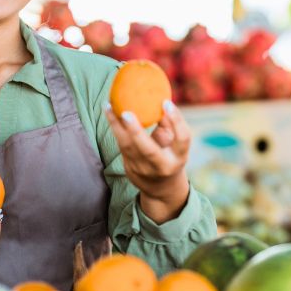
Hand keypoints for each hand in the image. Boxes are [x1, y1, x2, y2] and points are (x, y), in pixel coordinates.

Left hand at [106, 100, 190, 222]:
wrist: (161, 189)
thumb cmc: (171, 156)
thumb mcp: (177, 144)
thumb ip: (170, 125)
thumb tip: (159, 101)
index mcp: (179, 157)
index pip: (182, 139)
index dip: (176, 120)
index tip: (166, 102)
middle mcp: (161, 166)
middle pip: (149, 150)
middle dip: (136, 132)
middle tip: (125, 113)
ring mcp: (143, 169)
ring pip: (127, 147)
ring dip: (116, 125)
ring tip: (108, 105)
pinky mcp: (129, 168)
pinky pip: (121, 145)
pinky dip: (114, 128)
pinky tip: (109, 112)